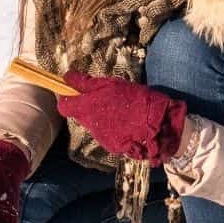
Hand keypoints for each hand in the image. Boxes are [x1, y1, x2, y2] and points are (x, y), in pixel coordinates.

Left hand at [57, 71, 187, 163]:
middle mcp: (91, 123)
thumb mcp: (113, 84)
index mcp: (90, 107)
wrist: (159, 125)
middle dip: (86, 106)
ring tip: (119, 110)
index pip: (64, 106)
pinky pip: (104, 132)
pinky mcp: (110, 145)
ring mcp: (100, 136)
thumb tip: (67, 77)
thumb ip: (87, 83)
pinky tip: (124, 122)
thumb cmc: (137, 99)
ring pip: (92, 123)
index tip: (75, 91)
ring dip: (99, 115)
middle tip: (103, 98)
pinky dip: (110, 126)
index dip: (67, 98)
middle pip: (78, 114)